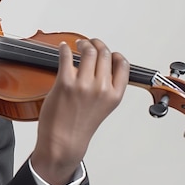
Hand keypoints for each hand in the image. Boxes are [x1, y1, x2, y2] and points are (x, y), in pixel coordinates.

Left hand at [30, 38, 128, 184]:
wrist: (62, 142)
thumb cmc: (79, 126)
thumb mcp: (102, 108)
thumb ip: (105, 88)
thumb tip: (99, 66)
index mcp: (114, 95)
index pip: (122, 64)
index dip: (114, 54)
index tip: (107, 51)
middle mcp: (102, 88)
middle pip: (104, 53)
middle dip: (97, 43)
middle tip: (88, 42)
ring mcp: (84, 85)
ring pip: (88, 51)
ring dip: (82, 43)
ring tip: (77, 44)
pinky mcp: (65, 83)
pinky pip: (66, 57)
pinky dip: (65, 48)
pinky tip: (63, 47)